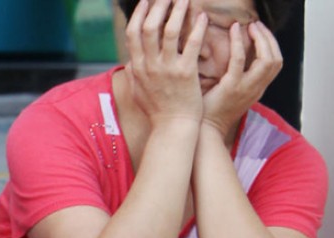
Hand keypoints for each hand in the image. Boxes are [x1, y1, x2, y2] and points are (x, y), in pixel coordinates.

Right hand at [124, 0, 206, 124]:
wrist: (172, 128)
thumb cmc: (157, 112)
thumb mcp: (138, 92)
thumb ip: (134, 74)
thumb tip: (130, 60)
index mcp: (138, 68)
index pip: (132, 33)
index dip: (139, 14)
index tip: (146, 1)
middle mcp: (149, 66)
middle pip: (148, 27)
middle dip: (158, 6)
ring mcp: (167, 69)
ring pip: (170, 31)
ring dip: (177, 11)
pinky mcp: (185, 73)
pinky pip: (192, 44)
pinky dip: (197, 28)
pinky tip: (203, 17)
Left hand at [201, 21, 282, 135]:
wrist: (204, 131)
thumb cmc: (213, 112)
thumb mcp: (234, 94)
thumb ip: (240, 78)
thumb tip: (239, 58)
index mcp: (258, 90)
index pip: (276, 64)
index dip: (272, 45)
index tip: (260, 32)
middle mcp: (256, 89)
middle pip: (276, 59)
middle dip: (269, 38)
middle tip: (257, 25)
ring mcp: (245, 89)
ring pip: (266, 59)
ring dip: (260, 38)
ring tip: (249, 26)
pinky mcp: (231, 87)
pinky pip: (239, 60)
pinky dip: (238, 42)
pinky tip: (234, 30)